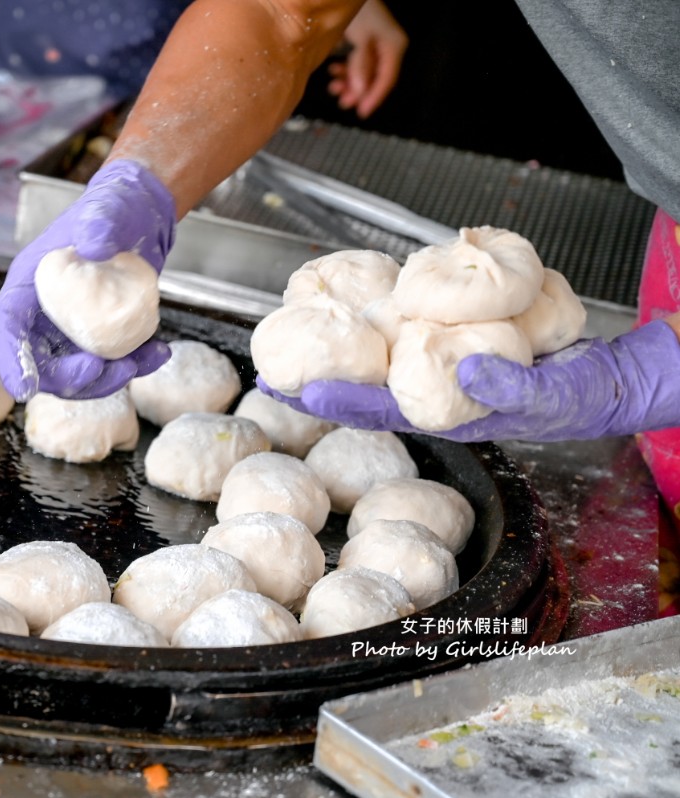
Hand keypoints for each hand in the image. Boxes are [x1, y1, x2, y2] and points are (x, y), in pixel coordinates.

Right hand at [0, 159, 175, 400]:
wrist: (142, 216)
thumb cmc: (114, 208)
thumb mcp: (107, 209)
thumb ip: (98, 223)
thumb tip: (93, 247)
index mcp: (28, 286)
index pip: (7, 327)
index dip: (11, 360)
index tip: (23, 388)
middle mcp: (44, 314)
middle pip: (41, 363)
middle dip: (68, 378)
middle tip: (102, 369)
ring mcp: (71, 329)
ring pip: (76, 374)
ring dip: (104, 381)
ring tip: (137, 364)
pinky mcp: (100, 336)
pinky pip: (111, 364)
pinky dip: (135, 365)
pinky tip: (159, 353)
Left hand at [256, 320, 679, 441]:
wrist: (609, 375)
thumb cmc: (582, 397)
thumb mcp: (554, 394)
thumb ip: (511, 385)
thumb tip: (465, 370)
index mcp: (451, 413)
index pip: (383, 409)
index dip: (340, 402)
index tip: (299, 392)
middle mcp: (437, 390)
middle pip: (366, 384)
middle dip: (320, 377)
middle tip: (271, 368)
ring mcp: (443, 362)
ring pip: (381, 353)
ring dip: (341, 344)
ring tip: (298, 331)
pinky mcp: (455, 334)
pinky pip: (409, 324)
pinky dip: (381, 313)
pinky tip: (358, 301)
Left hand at [327, 0, 407, 118]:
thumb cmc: (359, 10)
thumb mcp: (361, 38)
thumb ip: (361, 64)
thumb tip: (360, 91)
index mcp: (394, 46)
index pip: (387, 79)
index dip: (374, 98)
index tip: (361, 113)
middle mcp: (388, 48)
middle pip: (375, 79)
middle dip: (357, 91)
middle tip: (342, 102)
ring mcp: (377, 46)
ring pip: (364, 74)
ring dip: (349, 82)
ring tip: (333, 85)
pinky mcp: (365, 44)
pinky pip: (357, 65)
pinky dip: (346, 71)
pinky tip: (334, 71)